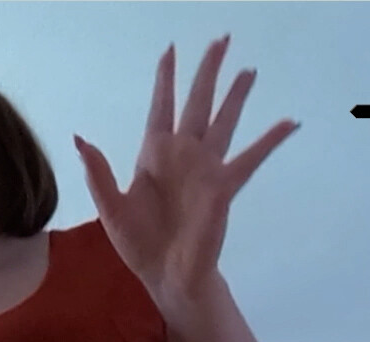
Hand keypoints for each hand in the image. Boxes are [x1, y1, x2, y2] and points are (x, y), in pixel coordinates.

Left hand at [73, 35, 296, 310]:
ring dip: (236, 96)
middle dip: (208, 72)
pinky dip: (270, 140)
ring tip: (249, 70)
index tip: (171, 50)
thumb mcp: (110, 208)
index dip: (166, 79)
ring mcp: (205, 168)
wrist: (165, 273)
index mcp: (153, 155)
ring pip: (223, 121)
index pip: (161, 107)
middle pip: (197, 103)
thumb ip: (99, 173)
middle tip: (221, 40)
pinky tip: (289, 123)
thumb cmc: (137, 242)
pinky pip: (251, 158)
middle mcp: (182, 154)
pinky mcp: (224, 187)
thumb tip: (80, 139)